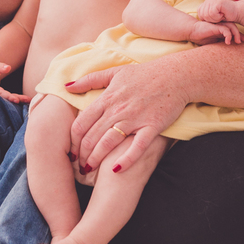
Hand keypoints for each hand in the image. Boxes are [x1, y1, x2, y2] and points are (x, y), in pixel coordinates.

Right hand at [0, 62, 30, 104]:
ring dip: (18, 100)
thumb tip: (8, 67)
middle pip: (3, 99)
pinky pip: (9, 99)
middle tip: (25, 101)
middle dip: (13, 100)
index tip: (16, 99)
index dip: (7, 96)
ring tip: (28, 100)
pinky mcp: (1, 98)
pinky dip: (17, 99)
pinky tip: (26, 100)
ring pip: (7, 100)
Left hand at [66, 61, 187, 174]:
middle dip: (81, 154)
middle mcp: (117, 110)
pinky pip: (137, 147)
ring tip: (89, 171)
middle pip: (91, 136)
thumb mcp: (114, 72)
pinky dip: (125, 160)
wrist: (176, 76)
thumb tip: (67, 86)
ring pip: (108, 143)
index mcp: (107, 98)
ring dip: (96, 159)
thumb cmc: (145, 74)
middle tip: (78, 166)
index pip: (81, 123)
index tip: (70, 151)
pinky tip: (116, 170)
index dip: (72, 140)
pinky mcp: (152, 127)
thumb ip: (89, 80)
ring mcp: (135, 119)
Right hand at [188, 20, 242, 45]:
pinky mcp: (215, 26)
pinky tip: (228, 41)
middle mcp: (221, 25)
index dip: (239, 35)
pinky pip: (225, 29)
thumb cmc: (201, 37)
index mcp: (221, 29)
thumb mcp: (213, 41)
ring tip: (237, 42)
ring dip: (236, 34)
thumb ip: (221, 42)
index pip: (232, 30)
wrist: (192, 31)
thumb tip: (230, 50)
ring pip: (231, 27)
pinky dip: (228, 35)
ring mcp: (218, 25)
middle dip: (240, 34)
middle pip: (234, 27)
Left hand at [198, 0, 238, 23]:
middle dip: (211, 20)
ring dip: (215, 19)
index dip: (207, 19)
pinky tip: (223, 14)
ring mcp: (213, 0)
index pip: (199, 13)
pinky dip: (218, 17)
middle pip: (203, 14)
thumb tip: (197, 20)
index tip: (216, 18)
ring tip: (221, 16)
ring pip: (207, 15)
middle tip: (219, 17)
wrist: (238, 13)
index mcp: (207, 2)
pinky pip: (212, 14)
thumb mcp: (214, 16)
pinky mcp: (217, 2)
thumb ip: (206, 15)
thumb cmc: (226, 16)